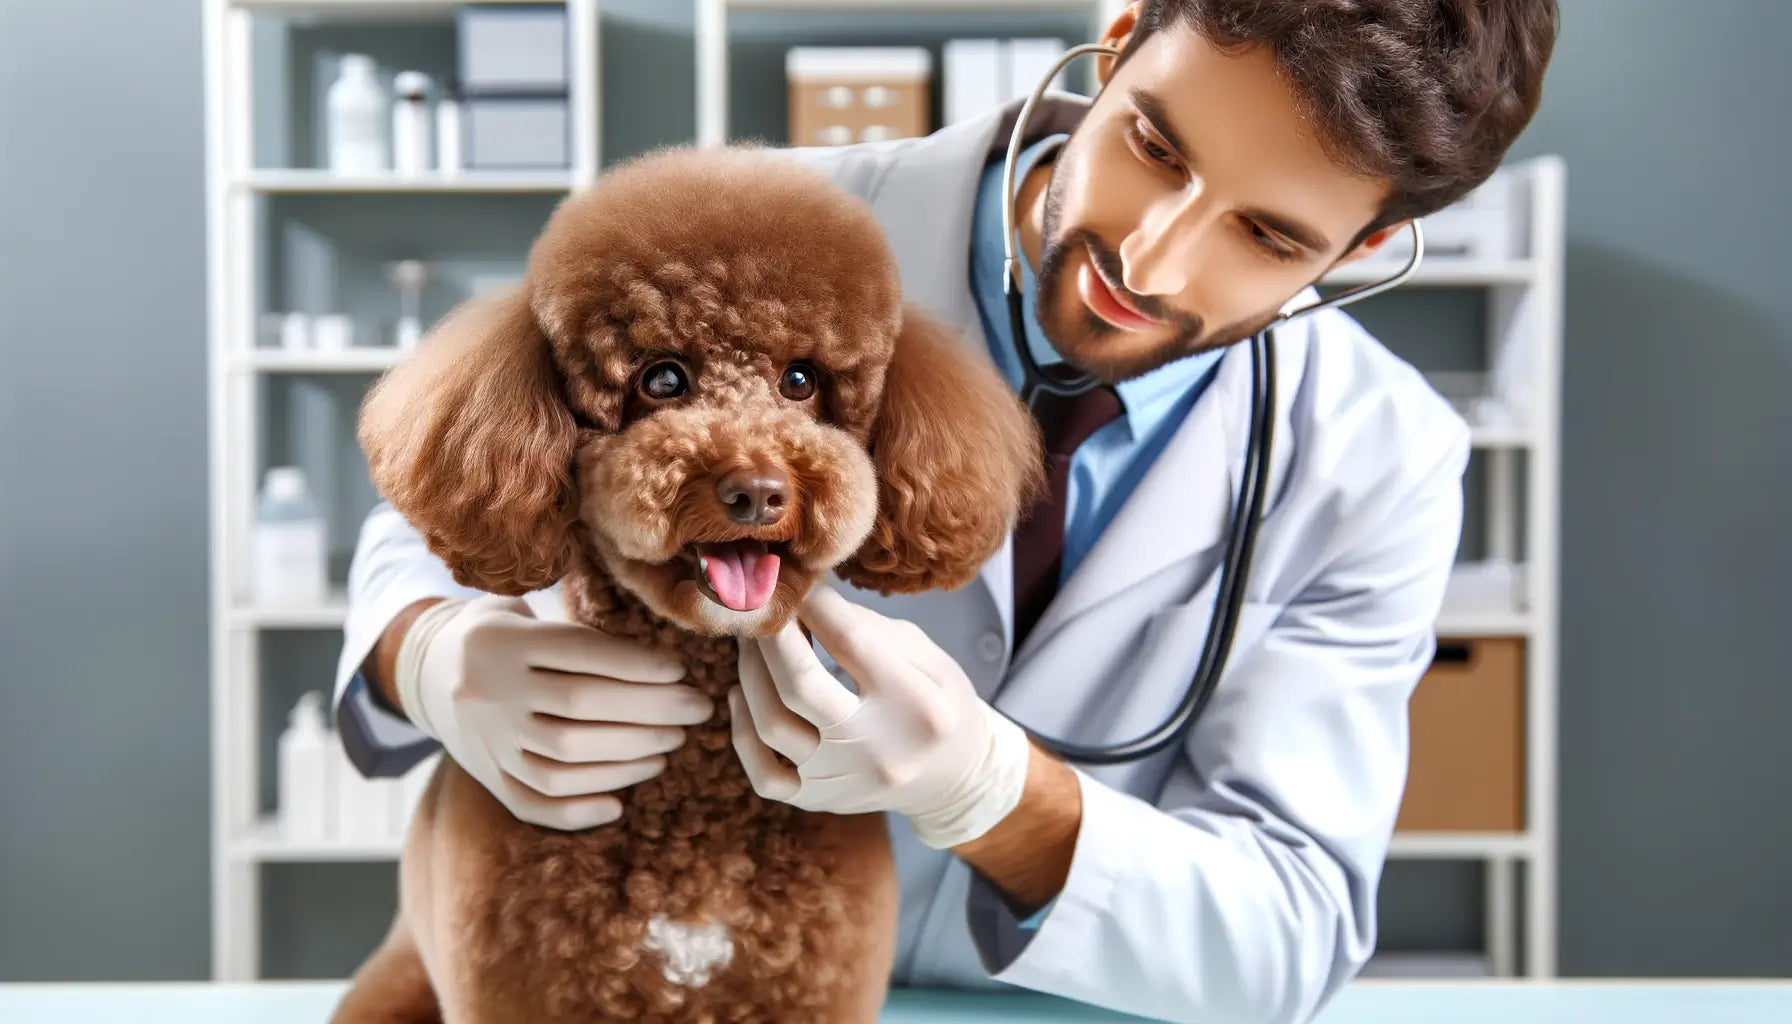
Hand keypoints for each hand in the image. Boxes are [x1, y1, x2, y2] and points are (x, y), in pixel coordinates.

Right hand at [394, 594, 711, 829]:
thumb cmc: (501, 632)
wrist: (425, 670)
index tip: (681, 671)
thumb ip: (575, 628)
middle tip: (696, 709)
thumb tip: (658, 659)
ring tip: (670, 745)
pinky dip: (579, 810)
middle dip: (650, 710)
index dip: (637, 664)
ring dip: (628, 758)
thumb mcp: (521, 608)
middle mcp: (490, 691)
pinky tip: (619, 804)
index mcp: (502, 641)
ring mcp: (487, 740)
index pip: (580, 653)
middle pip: (580, 707)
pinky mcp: (486, 777)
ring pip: (563, 760)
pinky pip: (533, 803)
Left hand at [729, 583, 1030, 848]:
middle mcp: (878, 749)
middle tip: (760, 606)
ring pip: (771, 725)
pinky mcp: (820, 801)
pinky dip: (742, 731)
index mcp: (916, 704)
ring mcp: (844, 780)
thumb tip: (810, 600)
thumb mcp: (930, 657)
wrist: (954, 781)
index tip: (796, 581)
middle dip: (770, 635)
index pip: (851, 641)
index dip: (814, 604)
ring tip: (750, 642)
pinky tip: (742, 696)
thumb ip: (873, 630)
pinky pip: (763, 774)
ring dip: (749, 672)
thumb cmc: (939, 705)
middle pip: (799, 685)